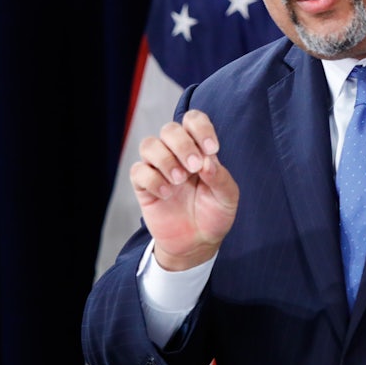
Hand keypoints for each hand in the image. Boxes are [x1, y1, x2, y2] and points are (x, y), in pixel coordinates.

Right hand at [130, 109, 238, 270]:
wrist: (197, 244)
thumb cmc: (214, 214)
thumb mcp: (227, 197)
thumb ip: (220, 177)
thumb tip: (207, 161)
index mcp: (199, 149)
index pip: (193, 120)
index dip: (201, 128)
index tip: (212, 150)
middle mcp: (176, 154)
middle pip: (169, 129)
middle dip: (182, 144)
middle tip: (194, 167)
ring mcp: (158, 168)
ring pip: (149, 144)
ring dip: (165, 160)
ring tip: (179, 180)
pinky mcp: (144, 186)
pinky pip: (138, 171)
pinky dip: (153, 180)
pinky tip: (167, 194)